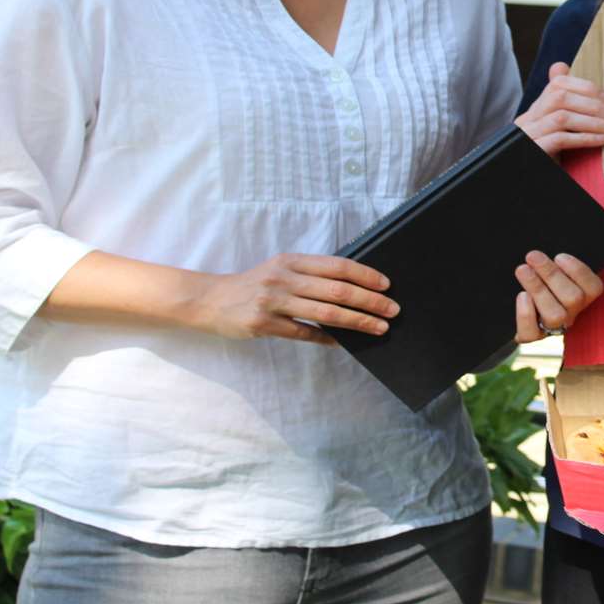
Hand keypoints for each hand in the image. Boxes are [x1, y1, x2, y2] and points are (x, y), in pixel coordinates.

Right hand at [191, 254, 396, 345]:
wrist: (211, 300)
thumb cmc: (254, 284)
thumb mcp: (281, 269)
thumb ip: (311, 274)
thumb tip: (353, 286)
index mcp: (292, 261)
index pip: (337, 266)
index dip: (365, 275)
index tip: (387, 285)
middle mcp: (284, 278)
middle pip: (337, 290)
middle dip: (370, 301)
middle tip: (392, 310)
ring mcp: (273, 302)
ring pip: (325, 313)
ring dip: (357, 321)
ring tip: (378, 327)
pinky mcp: (264, 324)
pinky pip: (303, 333)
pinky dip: (326, 338)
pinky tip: (344, 342)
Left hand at [513, 251, 603, 342]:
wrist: (517, 307)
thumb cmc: (539, 282)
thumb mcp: (553, 271)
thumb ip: (556, 264)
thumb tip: (546, 254)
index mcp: (582, 297)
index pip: (593, 288)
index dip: (578, 271)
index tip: (559, 256)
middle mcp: (570, 314)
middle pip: (573, 299)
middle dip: (551, 274)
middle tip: (533, 256)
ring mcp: (552, 328)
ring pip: (554, 315)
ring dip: (538, 289)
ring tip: (522, 270)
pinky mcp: (532, 336)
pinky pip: (531, 333)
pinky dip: (526, 314)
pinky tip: (522, 296)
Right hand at [515, 62, 603, 157]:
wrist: (537, 192)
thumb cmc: (553, 160)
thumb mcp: (562, 135)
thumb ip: (574, 115)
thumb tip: (595, 96)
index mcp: (534, 113)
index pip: (556, 85)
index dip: (584, 87)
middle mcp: (526, 121)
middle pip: (559, 97)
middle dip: (593, 104)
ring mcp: (528, 136)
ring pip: (561, 117)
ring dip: (594, 122)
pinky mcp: (535, 151)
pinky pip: (560, 139)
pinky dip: (585, 138)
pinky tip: (603, 141)